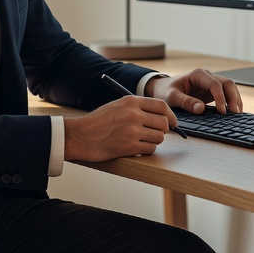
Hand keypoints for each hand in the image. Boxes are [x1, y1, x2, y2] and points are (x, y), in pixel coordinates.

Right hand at [63, 95, 177, 161]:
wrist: (80, 136)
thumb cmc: (98, 122)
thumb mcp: (117, 106)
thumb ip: (138, 108)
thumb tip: (161, 115)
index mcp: (131, 101)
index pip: (161, 105)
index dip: (171, 115)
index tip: (173, 122)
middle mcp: (133, 114)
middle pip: (164, 123)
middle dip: (163, 130)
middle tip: (155, 133)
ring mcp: (132, 131)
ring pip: (159, 138)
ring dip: (154, 141)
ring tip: (142, 141)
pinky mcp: (129, 147)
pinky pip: (151, 149)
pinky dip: (146, 150)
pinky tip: (136, 148)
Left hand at [147, 68, 243, 115]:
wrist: (162, 88)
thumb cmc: (165, 91)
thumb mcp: (171, 97)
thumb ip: (185, 102)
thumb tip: (201, 109)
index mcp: (198, 74)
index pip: (215, 84)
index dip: (221, 98)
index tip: (222, 111)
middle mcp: (207, 77)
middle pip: (227, 84)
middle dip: (233, 97)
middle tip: (235, 113)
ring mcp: (211, 83)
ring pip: (230, 88)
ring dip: (235, 100)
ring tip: (237, 114)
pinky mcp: (211, 92)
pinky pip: (226, 95)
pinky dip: (232, 102)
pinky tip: (234, 112)